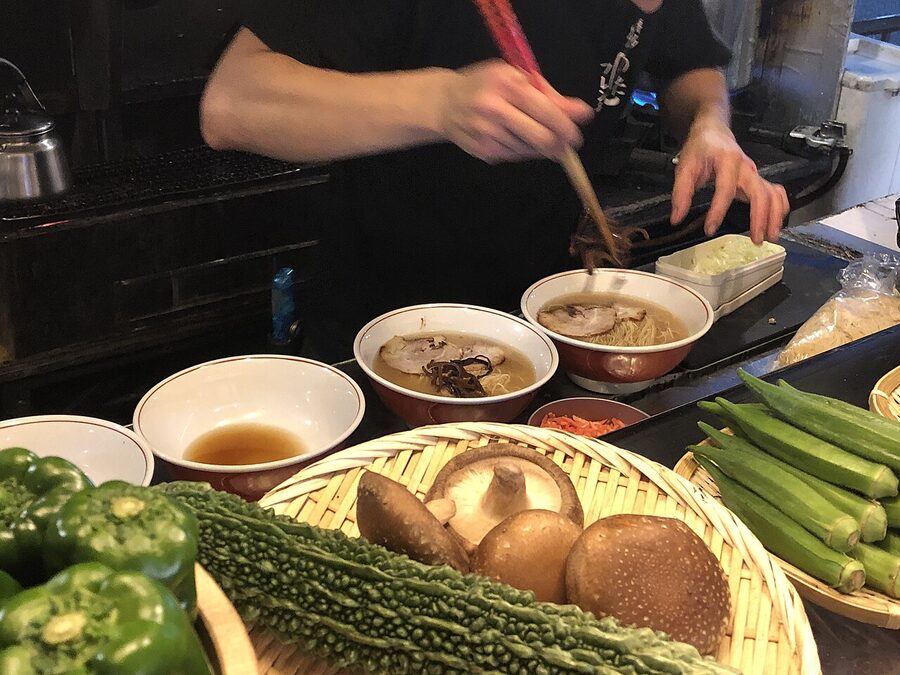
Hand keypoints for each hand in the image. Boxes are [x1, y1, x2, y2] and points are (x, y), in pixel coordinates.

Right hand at [438, 60, 593, 163]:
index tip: (577, 134)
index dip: (565, 125)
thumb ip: (548, 94)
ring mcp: (487, 134)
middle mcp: (494, 110)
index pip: (544, 110)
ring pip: (530, 150)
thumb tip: (582, 113)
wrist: (445, 104)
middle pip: (539, 137)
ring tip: (538, 136)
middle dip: (559, 144)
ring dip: (542, 148)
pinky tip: (520, 140)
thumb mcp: (515, 77)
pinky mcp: (483, 152)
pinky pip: (516, 156)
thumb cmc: (486, 85)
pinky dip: (525, 151)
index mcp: (505, 85)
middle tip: (566, 145)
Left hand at [670, 119, 788, 243]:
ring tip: (770, 237)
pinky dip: (779, 208)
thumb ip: (681, 193)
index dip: (718, 211)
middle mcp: (746, 167)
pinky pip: (775, 192)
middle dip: (760, 217)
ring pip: (772, 194)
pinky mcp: (757, 179)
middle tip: (756, 240)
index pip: (725, 189)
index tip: (710, 230)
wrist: (713, 131)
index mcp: (727, 161)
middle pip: (760, 192)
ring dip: (774, 216)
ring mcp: (754, 173)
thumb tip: (677, 219)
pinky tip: (774, 223)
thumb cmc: (700, 149)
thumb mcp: (685, 167)